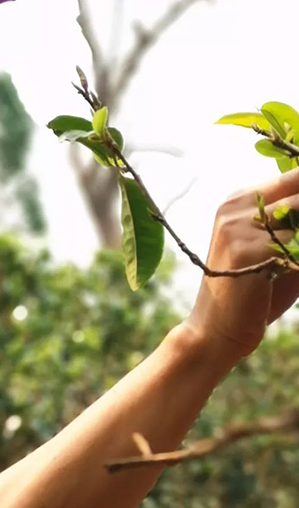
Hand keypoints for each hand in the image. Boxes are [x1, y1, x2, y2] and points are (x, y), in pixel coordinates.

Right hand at [184, 167, 298, 362]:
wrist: (217, 331)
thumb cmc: (254, 292)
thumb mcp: (278, 249)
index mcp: (240, 200)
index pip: (296, 176)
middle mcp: (236, 206)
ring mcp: (238, 226)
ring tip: (297, 258)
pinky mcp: (247, 250)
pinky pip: (298, 243)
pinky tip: (291, 272)